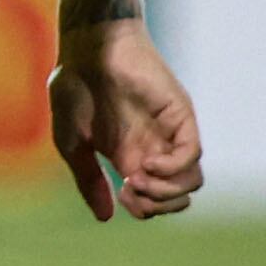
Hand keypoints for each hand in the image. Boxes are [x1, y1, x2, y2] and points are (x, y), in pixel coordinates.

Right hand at [50, 21, 202, 221]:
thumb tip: (106, 218)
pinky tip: (148, 164)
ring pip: (192, 182)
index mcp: (130, 157)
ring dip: (165, 192)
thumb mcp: (72, 143)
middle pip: (178, 197)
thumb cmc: (74, 88)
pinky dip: (174, 169)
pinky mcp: (180, 117)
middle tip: (130, 190)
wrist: (87, 47)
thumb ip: (88, 180)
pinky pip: (193, 155)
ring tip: (138, 179)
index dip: (143, 210)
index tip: (119, 197)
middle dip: (157, 206)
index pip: (154, 199)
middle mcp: (155, 148)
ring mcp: (170, 133)